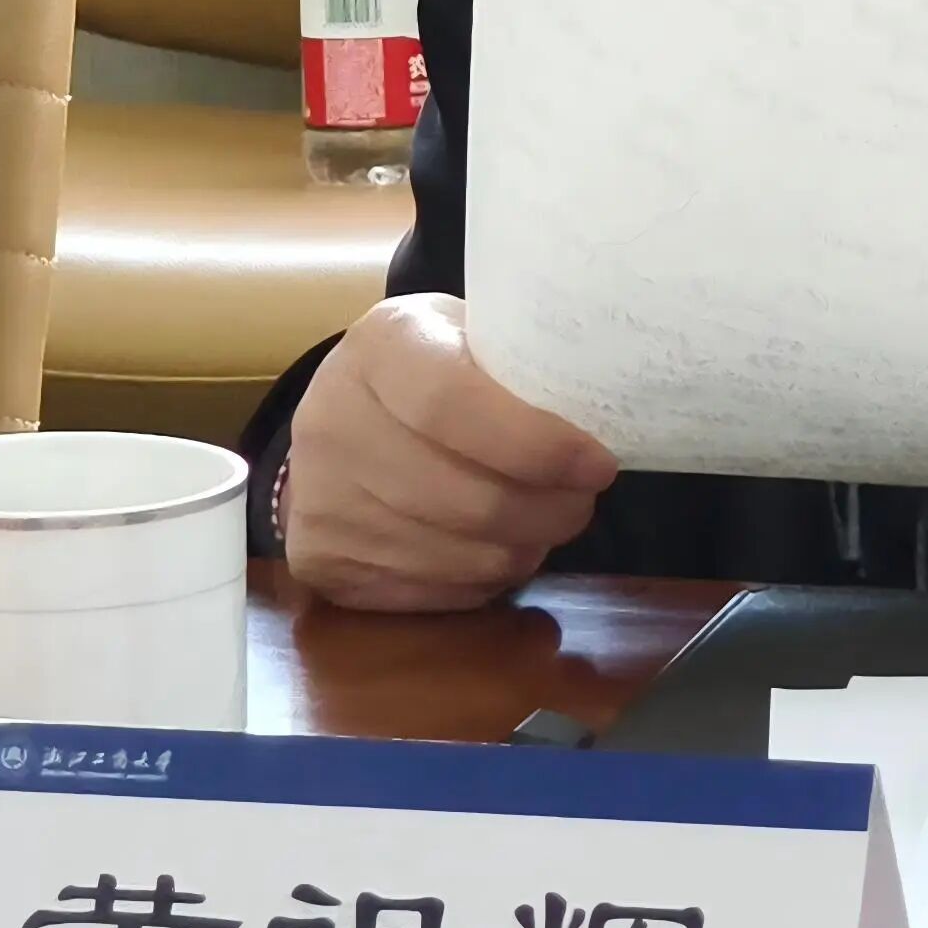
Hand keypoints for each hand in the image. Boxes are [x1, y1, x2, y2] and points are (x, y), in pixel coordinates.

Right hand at [281, 292, 619, 609]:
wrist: (342, 411)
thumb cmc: (434, 365)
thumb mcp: (472, 335)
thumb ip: (522, 369)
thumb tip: (608, 417)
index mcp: (380, 346)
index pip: (452, 406)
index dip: (535, 445)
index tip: (598, 465)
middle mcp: (332, 420)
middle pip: (465, 498)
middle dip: (548, 512)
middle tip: (582, 503)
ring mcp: (319, 498)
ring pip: (456, 556)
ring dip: (521, 550)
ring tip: (542, 525)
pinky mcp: (319, 560)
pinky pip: (430, 592)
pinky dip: (480, 580)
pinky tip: (493, 548)